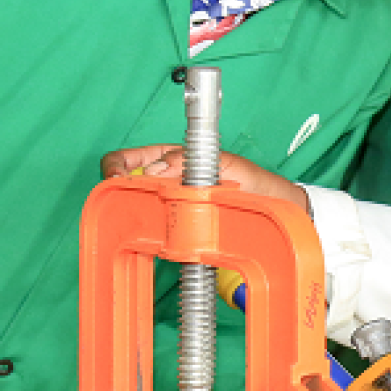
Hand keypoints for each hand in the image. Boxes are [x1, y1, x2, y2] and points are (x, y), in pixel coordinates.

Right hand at [99, 146, 308, 211]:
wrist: (274, 206)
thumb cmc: (252, 180)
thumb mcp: (226, 163)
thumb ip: (191, 161)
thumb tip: (156, 169)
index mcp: (170, 158)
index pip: (128, 158)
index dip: (116, 166)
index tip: (118, 178)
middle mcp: (165, 181)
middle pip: (124, 184)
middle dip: (122, 191)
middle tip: (132, 200)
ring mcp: (170, 204)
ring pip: (139, 208)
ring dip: (139, 211)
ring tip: (151, 215)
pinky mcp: (179, 227)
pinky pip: (157, 229)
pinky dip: (155, 232)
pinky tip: (163, 233)